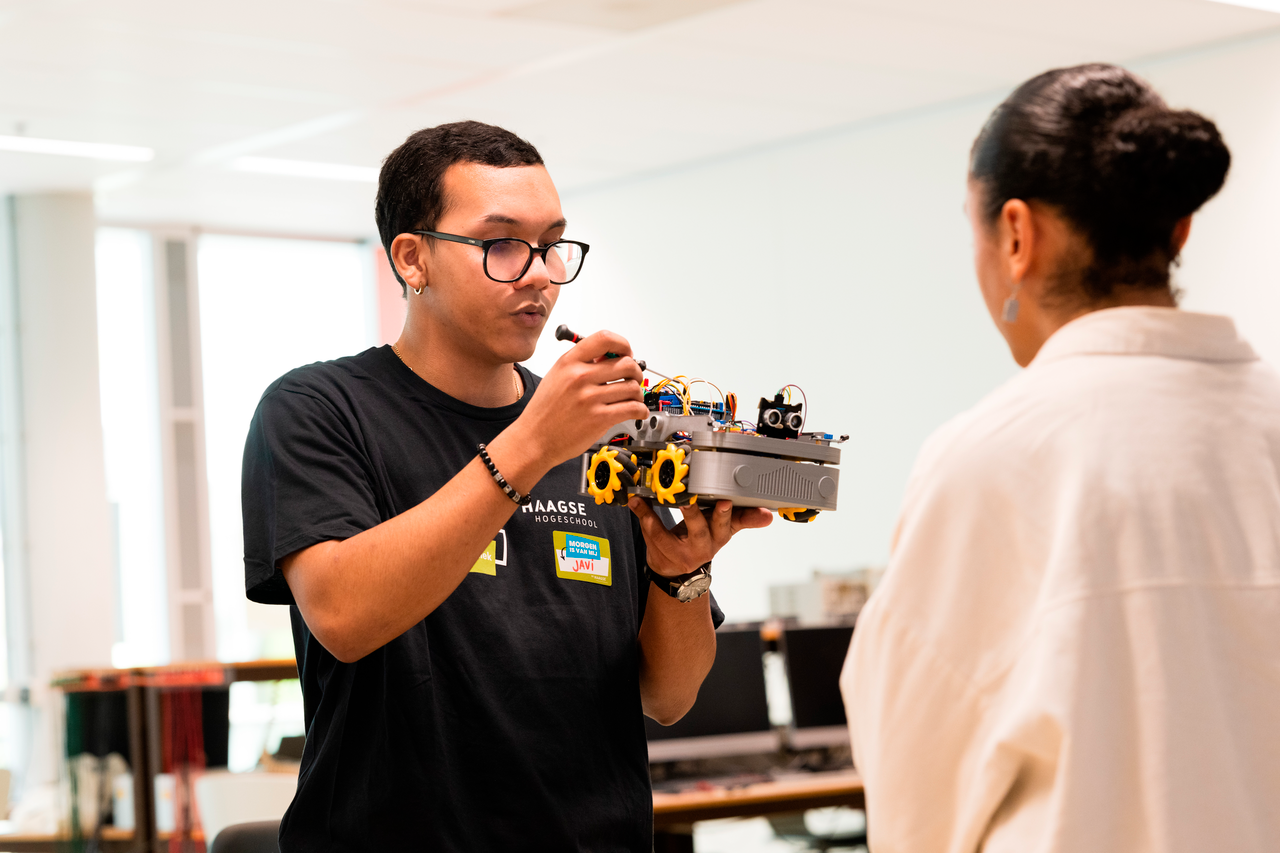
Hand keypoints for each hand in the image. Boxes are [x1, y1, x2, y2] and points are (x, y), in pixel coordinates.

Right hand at [513, 330, 648, 470]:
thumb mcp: (556, 377)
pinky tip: (636, 412)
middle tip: (633, 379)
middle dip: (636, 371)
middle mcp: (580, 377)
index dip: (623, 344)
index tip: (627, 352)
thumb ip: (581, 364)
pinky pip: (632, 408)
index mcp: (569, 362)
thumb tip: (609, 357)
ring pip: (632, 387)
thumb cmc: (544, 411)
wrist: (533, 439)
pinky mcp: (599, 418)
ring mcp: (590, 398)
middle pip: (626, 363)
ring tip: (633, 398)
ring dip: (638, 393)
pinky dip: (640, 410)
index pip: (605, 339)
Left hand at [629, 498, 772, 576]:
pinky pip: (650, 534)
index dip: (726, 514)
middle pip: (700, 530)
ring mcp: (680, 553)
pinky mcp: (661, 553)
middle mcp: (702, 547)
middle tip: (689, 499)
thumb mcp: (723, 529)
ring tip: (649, 498)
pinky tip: (636, 501)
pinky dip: (642, 516)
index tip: (726, 502)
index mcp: (720, 536)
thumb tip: (769, 514)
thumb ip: (744, 518)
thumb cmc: (700, 540)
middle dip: (695, 514)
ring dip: (657, 517)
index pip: (728, 524)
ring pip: (668, 536)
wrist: (679, 570)